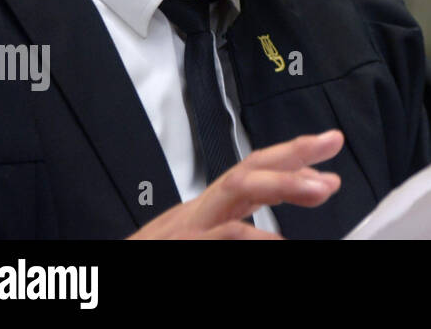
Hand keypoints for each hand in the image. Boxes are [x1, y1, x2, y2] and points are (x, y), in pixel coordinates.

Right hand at [128, 130, 344, 238]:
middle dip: (292, 157)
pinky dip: (248, 236)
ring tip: (319, 188)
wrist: (97, 286)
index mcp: (205, 212)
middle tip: (333, 153)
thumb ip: (232, 234)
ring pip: (234, 191)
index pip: (251, 173)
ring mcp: (184, 231)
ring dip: (281, 185)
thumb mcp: (199, 244)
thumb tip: (278, 237)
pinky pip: (219, 237)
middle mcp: (195, 214)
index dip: (291, 156)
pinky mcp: (176, 248)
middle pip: (246, 172)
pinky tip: (276, 240)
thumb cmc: (155, 259)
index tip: (330, 145)